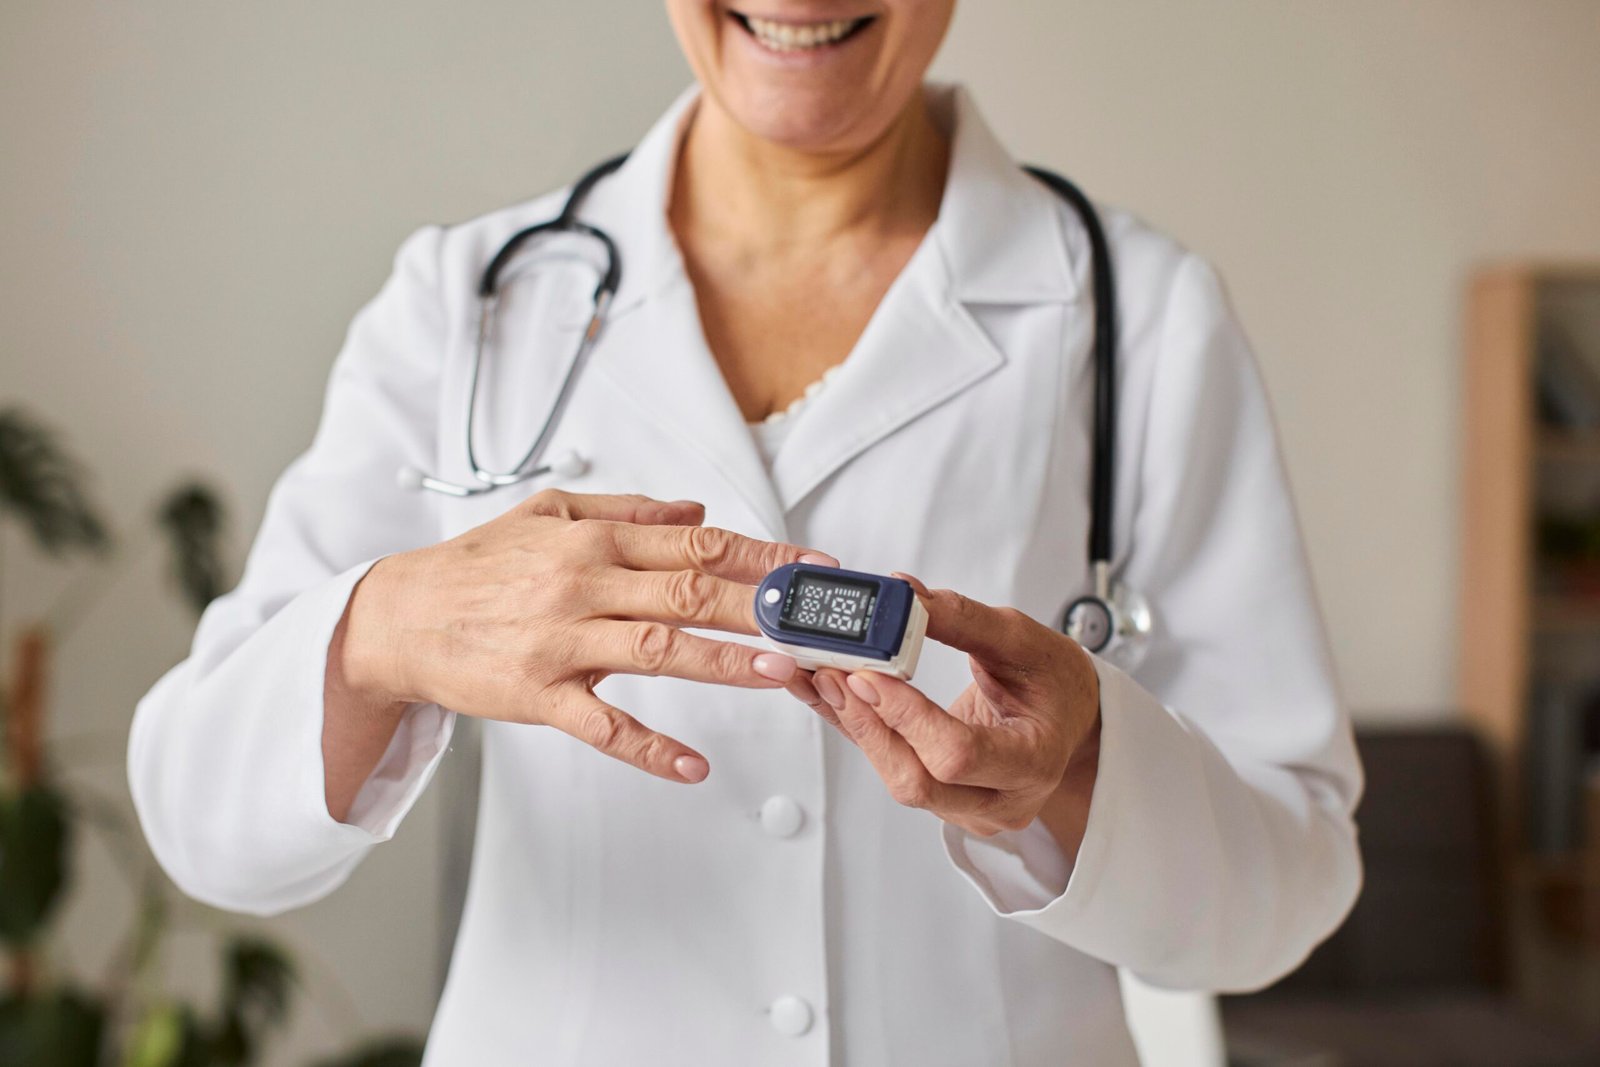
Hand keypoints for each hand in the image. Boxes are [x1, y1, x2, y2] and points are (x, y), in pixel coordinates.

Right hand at [334, 490, 835, 785]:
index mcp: (592, 539)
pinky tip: (693, 765)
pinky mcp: (538, 696)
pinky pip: (602, 726)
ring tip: (780, 672)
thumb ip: (626, 511)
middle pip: (688, 591)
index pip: (696, 544)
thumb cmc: (477, 566)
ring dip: (723, 663)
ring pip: (657, 651)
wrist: (398, 617)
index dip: (762, 555)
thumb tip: (697, 514)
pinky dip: (649, 748)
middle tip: (818, 621)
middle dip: (761, 606)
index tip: (814, 566)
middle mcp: (582, 584)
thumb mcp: (547, 514)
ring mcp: (561, 644)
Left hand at [793, 575, 1100, 845]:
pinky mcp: (941, 798)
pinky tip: (829, 694)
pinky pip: (892, 766)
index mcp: (1033, 762)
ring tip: (820, 674)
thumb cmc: (1057, 683)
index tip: (870, 675)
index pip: (958, 754)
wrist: (1070, 719)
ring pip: (899, 777)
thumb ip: (964, 620)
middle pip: (918, 779)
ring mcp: (968, 808)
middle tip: (831, 672)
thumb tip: (905, 595)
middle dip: (868, 725)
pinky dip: (859, 729)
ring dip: (855, 726)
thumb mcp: (1025, 640)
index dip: (907, 718)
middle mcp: (1001, 799)